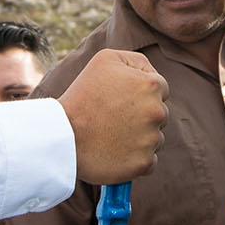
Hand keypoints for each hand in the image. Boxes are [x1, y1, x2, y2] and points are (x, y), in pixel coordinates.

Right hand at [59, 50, 166, 184]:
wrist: (62, 135)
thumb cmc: (82, 95)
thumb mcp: (106, 60)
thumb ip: (136, 62)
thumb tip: (152, 75)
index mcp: (151, 85)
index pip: (161, 89)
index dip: (140, 93)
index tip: (121, 100)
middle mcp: (157, 112)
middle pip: (160, 114)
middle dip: (142, 115)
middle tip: (113, 117)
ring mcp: (151, 140)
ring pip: (155, 138)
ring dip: (139, 137)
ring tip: (111, 135)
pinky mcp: (143, 164)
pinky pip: (149, 160)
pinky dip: (135, 158)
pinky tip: (116, 152)